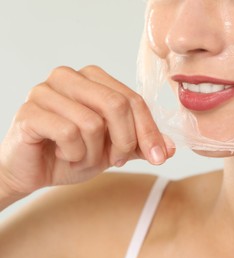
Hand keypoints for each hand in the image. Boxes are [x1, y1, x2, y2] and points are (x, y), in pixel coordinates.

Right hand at [0, 65, 174, 195]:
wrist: (34, 171)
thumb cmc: (73, 153)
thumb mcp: (114, 149)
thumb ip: (140, 144)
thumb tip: (170, 148)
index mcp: (93, 78)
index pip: (133, 100)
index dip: (150, 131)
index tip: (159, 157)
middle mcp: (70, 76)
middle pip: (117, 105)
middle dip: (124, 141)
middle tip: (116, 160)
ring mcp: (46, 90)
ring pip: (92, 122)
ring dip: (94, 152)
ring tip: (82, 156)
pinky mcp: (29, 110)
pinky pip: (67, 132)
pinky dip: (73, 154)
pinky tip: (63, 155)